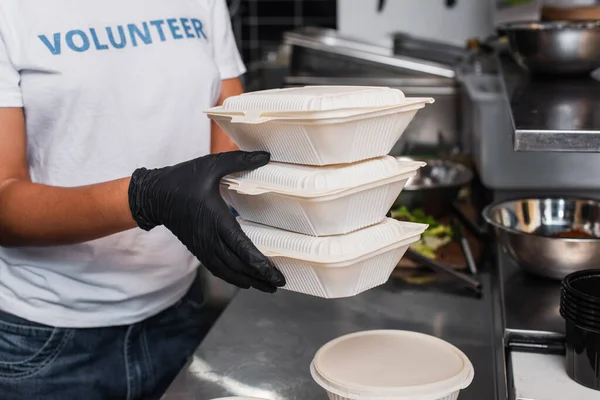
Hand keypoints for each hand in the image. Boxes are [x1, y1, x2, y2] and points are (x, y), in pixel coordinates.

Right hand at [128, 151, 285, 292]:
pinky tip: (244, 280)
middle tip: (278, 283)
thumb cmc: (182, 179)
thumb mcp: (211, 164)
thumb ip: (239, 160)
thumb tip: (265, 156)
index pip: (241, 246)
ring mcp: (202, 246)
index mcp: (215, 218)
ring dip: (248, 280)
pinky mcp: (198, 248)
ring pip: (227, 271)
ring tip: (267, 286)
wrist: (154, 195)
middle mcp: (209, 237)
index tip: (274, 273)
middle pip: (238, 265)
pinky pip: (217, 268)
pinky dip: (232, 277)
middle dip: (259, 276)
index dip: (258, 263)